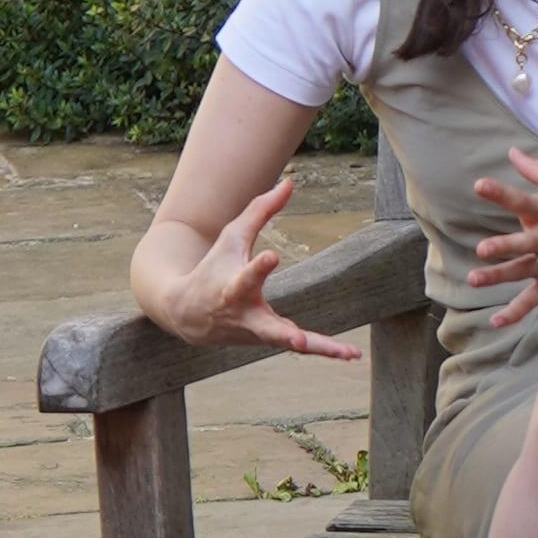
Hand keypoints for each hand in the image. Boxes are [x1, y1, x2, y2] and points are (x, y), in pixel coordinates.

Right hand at [147, 168, 363, 363]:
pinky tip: (350, 355)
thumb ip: (260, 210)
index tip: (272, 256)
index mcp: (234, 286)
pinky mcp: (268, 341)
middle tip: (297, 341)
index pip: (247, 277)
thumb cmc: (212, 268)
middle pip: (267, 328)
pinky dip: (323, 350)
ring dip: (319, 348)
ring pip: (289, 343)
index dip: (259, 267)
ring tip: (350, 354)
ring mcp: (258, 333)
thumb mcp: (232, 236)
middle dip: (284, 335)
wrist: (186, 314)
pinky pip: (299, 347)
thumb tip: (291, 182)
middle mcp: (246, 315)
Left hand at [467, 149, 537, 313]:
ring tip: (475, 280)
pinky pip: (536, 297)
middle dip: (503, 246)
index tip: (479, 186)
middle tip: (483, 250)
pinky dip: (517, 310)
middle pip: (523, 242)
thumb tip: (511, 153)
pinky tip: (497, 320)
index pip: (522, 199)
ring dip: (499, 276)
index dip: (500, 193)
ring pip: (523, 270)